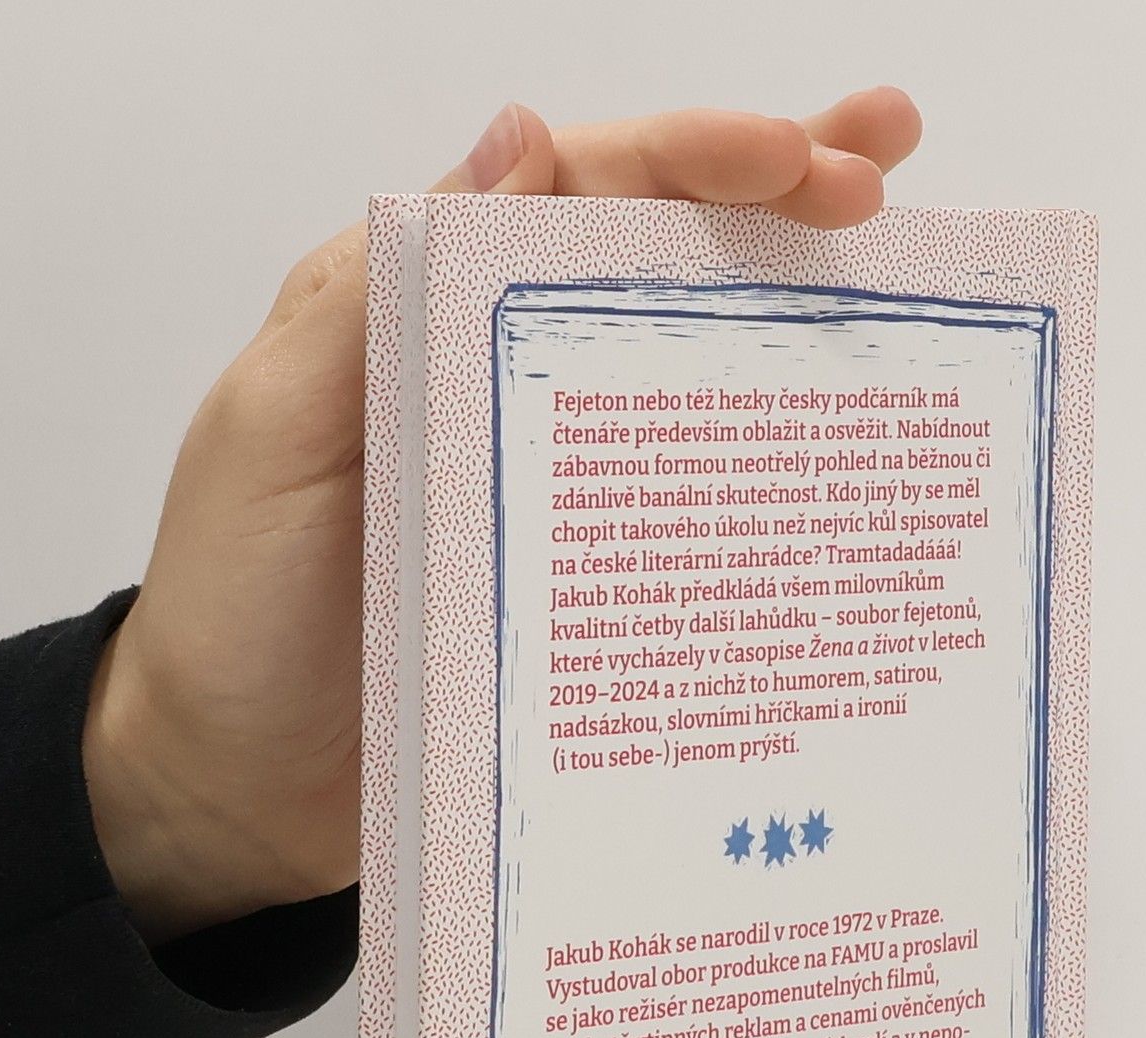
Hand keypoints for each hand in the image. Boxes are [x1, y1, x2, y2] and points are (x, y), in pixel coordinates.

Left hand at [83, 89, 921, 943]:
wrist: (233, 792)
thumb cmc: (235, 615)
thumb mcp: (278, 432)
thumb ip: (381, 294)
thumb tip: (520, 137)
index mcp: (428, 309)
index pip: (584, 188)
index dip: (700, 155)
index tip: (805, 154)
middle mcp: (510, 376)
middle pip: (662, 256)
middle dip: (784, 196)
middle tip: (890, 168)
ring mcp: (563, 481)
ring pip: (695, 368)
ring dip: (802, 312)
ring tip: (912, 271)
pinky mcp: (593, 582)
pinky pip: (696, 510)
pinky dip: (775, 473)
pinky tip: (851, 461)